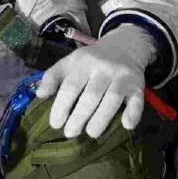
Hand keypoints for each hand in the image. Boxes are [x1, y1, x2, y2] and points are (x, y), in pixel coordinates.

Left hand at [35, 26, 156, 138]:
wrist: (125, 45)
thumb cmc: (91, 59)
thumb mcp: (70, 62)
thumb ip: (52, 76)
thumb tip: (40, 95)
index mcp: (83, 62)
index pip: (70, 87)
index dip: (61, 107)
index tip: (55, 124)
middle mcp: (103, 68)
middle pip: (90, 96)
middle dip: (79, 117)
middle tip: (70, 133)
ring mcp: (122, 76)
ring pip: (112, 99)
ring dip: (101, 119)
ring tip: (91, 133)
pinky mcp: (138, 85)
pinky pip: (137, 100)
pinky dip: (133, 113)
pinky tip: (126, 125)